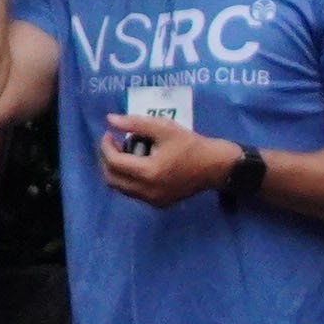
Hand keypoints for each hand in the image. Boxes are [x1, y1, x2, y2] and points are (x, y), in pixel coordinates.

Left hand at [98, 118, 239, 209]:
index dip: (106, 147)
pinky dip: (128, 179)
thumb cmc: (191, 145)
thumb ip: (135, 123)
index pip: (113, 162)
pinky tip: (137, 165)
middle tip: (113, 144)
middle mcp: (148, 191)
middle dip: (106, 160)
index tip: (109, 134)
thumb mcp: (164, 128)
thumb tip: (110, 119)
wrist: (217, 166)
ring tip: (124, 153)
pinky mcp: (160, 203)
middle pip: (112, 179)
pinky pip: (134, 193)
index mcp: (148, 172)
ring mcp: (153, 200)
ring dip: (116, 171)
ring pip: (121, 188)